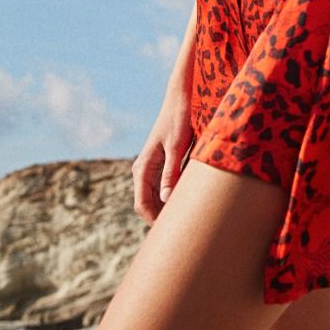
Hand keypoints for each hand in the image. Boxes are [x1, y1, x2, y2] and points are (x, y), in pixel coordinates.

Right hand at [131, 91, 193, 224]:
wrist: (181, 97)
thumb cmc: (179, 119)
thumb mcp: (176, 146)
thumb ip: (170, 173)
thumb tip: (166, 201)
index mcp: (143, 167)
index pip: (142, 205)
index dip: (155, 220)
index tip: (173, 231)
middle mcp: (143, 169)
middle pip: (147, 204)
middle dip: (161, 217)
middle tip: (182, 228)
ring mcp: (151, 166)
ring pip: (154, 197)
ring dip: (166, 207)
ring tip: (187, 216)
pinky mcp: (161, 163)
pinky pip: (162, 186)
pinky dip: (171, 195)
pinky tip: (187, 199)